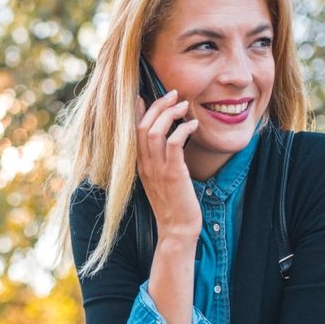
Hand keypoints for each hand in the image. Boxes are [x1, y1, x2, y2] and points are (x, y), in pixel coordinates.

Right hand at [136, 90, 200, 242]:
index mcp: (139, 165)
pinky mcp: (173, 174)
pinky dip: (182, 129)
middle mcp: (144, 165)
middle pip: (142, 126)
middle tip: (174, 94)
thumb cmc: (173, 204)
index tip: (147, 94)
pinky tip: (193, 125)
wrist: (178, 229)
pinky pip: (173, 144)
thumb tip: (167, 140)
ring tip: (184, 105)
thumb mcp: (161, 179)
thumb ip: (159, 160)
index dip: (138, 110)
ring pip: (155, 131)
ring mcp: (157, 169)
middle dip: (158, 105)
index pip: (132, 131)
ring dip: (170, 113)